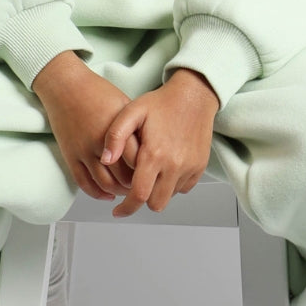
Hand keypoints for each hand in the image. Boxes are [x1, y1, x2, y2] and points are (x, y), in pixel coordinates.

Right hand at [32, 52, 138, 199]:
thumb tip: (152, 152)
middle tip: (144, 187)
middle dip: (136, 186)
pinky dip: (97, 193)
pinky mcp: (70, 156)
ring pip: (104, 184)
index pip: (139, 161)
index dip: (148, 172)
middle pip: (123, 176)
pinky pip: (84, 183)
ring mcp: (84, 151)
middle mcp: (101, 143)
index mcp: (119, 129)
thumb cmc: (97, 93)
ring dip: (118, 191)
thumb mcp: (126, 106)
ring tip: (127, 191)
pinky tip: (107, 194)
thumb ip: (137, 130)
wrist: (66, 86)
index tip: (155, 175)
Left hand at [100, 68, 219, 217]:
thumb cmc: (162, 102)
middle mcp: (175, 165)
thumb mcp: (131, 111)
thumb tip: (105, 160)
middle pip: (156, 204)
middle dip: (142, 201)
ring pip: (170, 197)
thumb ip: (115, 136)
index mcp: (154, 154)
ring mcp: (190, 167)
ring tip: (149, 174)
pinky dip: (172, 184)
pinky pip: (183, 188)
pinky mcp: (200, 167)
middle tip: (133, 190)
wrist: (195, 95)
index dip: (126, 208)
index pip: (139, 195)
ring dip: (157, 192)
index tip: (117, 211)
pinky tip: (164, 168)